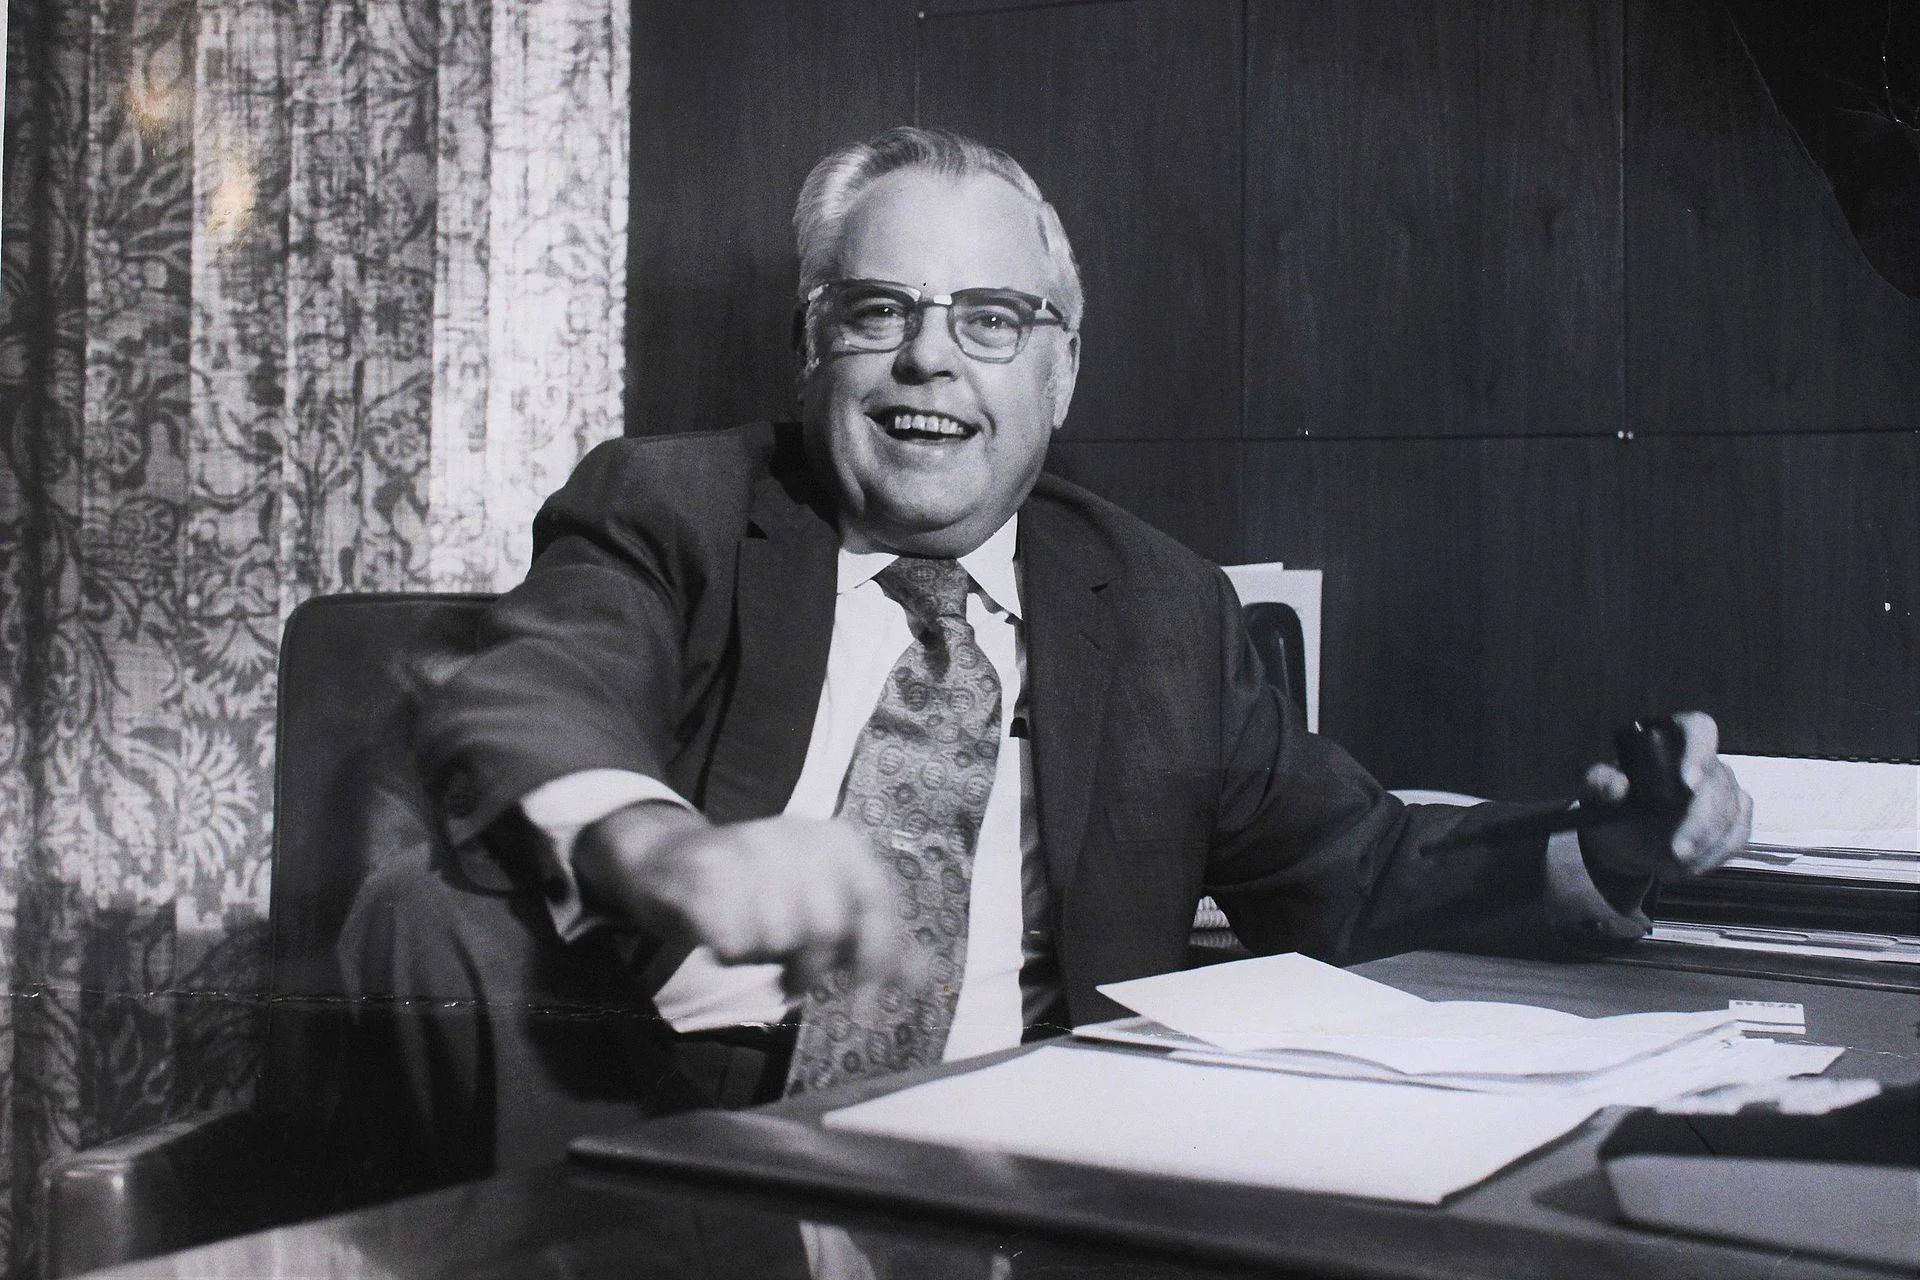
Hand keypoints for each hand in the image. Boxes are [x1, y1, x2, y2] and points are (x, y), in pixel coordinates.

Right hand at [575, 807, 910, 997]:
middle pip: (826, 927)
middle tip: (792, 981)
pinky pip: (731, 938)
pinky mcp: (701, 872)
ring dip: (764, 959)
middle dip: (810, 970)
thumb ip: (872, 941)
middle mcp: (796, 835)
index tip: (866, 1008)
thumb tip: (925, 980)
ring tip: (755, 950)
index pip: (876, 902)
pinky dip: (728, 953)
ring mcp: (746, 848)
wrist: (674, 859)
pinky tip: (722, 941)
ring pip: (777, 935)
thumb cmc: (762, 889)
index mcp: (836, 840)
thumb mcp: (823, 905)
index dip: (877, 959)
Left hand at [1578, 711, 1752, 877]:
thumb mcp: (1594, 792)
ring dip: (1707, 844)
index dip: (1699, 752)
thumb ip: (1599, 783)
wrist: (1623, 837)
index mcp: (1670, 739)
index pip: (1698, 728)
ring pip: (1733, 810)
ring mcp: (1724, 788)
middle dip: (1701, 820)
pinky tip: (1689, 868)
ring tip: (1674, 865)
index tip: (1688, 782)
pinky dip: (1717, 854)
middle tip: (1677, 851)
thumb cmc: (1611, 803)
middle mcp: (1704, 759)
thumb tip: (1617, 786)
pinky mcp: (1734, 816)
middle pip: (1719, 781)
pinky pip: (1739, 834)